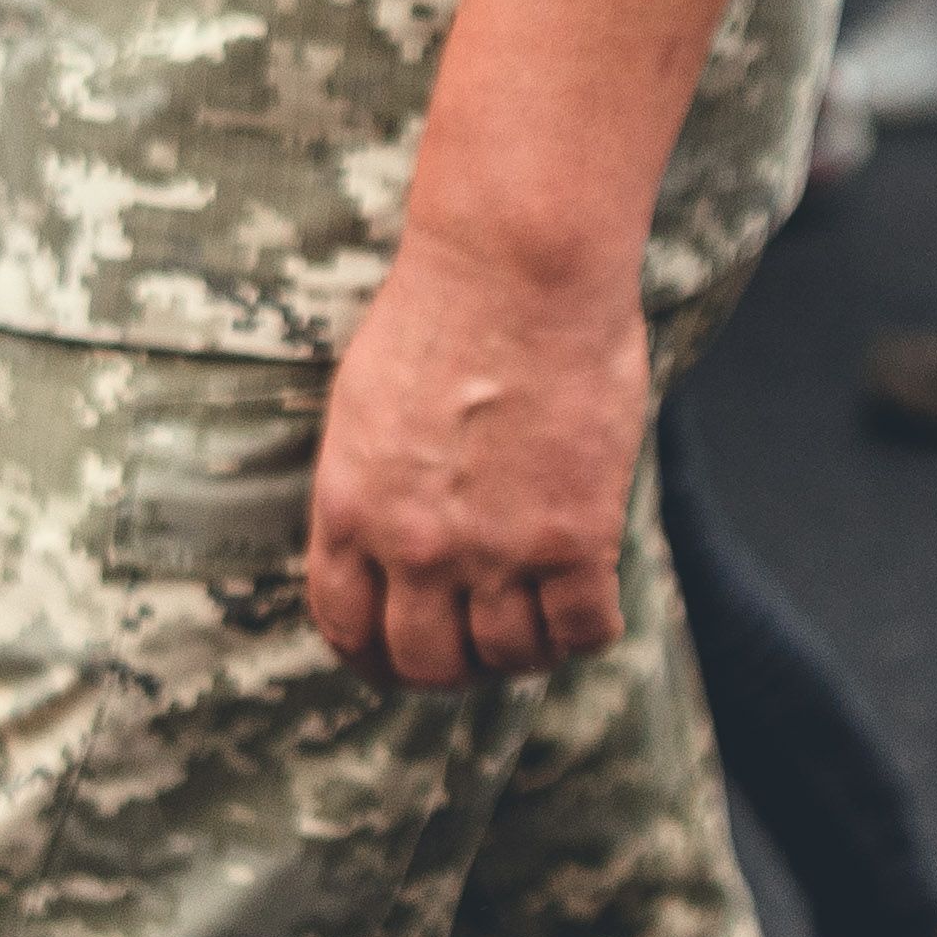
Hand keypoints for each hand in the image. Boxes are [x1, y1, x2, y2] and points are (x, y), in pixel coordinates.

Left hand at [304, 234, 651, 687]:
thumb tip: (385, 539)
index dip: (375, 656)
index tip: (404, 654)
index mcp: (348, 508)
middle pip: (426, 663)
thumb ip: (368, 485)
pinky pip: (582, 630)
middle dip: (454, 668)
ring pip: (508, 657)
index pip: (345, 628)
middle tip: (483, 646)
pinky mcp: (573, 537)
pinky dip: (587, 633)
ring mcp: (494, 547)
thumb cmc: (442, 309)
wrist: (516, 267)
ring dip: (526, 652)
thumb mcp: (363, 407)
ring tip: (542, 622)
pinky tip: (592, 604)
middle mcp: (412, 544)